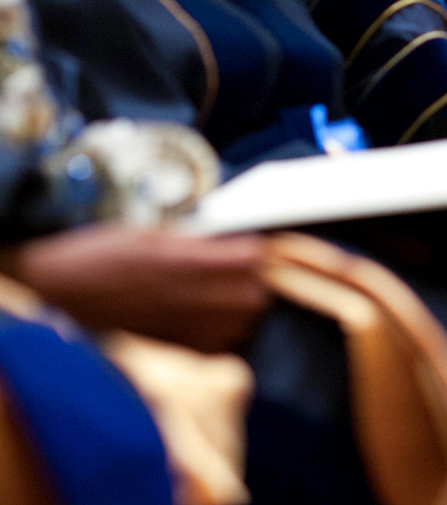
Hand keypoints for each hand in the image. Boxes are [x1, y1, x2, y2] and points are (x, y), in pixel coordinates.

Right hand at [1, 224, 269, 353]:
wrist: (53, 291)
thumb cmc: (97, 256)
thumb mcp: (149, 234)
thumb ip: (194, 241)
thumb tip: (231, 243)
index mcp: (181, 260)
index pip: (251, 258)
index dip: (255, 252)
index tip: (249, 249)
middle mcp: (184, 296)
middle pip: (254, 297)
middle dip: (255, 283)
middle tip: (242, 275)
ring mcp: (177, 327)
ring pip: (241, 325)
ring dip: (242, 311)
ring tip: (227, 299)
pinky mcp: (168, 351)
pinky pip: (216, 348)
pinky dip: (222, 336)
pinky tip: (208, 323)